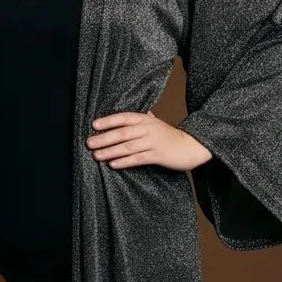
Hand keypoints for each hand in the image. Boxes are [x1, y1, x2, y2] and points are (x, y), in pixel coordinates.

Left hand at [86, 111, 211, 170]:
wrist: (191, 146)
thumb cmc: (170, 136)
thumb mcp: (155, 123)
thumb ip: (141, 119)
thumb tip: (124, 117)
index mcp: (145, 119)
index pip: (123, 117)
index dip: (108, 121)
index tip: (94, 125)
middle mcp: (148, 128)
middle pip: (122, 133)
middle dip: (104, 138)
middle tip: (89, 144)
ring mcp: (153, 142)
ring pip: (128, 147)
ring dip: (110, 151)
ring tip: (97, 156)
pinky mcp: (158, 155)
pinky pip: (138, 159)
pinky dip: (124, 162)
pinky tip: (113, 165)